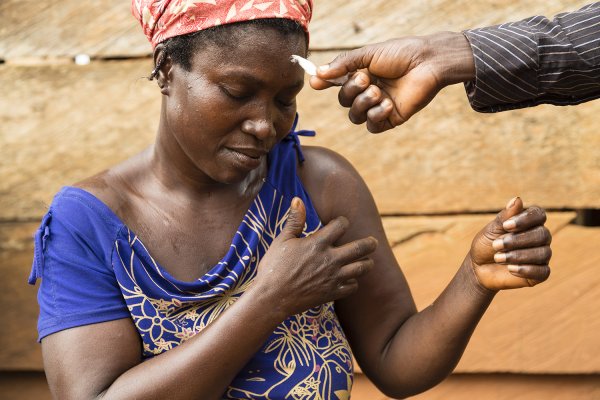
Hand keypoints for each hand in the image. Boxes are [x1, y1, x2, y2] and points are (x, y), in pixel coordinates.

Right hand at [255, 197, 377, 315]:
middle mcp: (330, 259)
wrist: (271, 298)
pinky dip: (354, 282)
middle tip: (373, 242)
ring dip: (367, 263)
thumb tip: (298, 199)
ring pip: (361, 268)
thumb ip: (294, 220)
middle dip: (370, 243)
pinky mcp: (332, 293)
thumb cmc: (274, 267)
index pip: (341, 225)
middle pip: (360, 248)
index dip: (343, 221)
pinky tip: (350, 279)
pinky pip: (352, 286)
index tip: (340, 224)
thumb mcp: (282, 240)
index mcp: (318, 243)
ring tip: (368, 260)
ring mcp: (333, 277)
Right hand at [309, 32, 474, 132]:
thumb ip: (343, 65)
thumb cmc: (401, 54)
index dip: (325, 83)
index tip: (316, 82)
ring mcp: (378, 106)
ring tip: (379, 92)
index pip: (337, 83)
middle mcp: (368, 91)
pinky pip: (372, 126)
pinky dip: (376, 115)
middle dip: (351, 90)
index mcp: (361, 74)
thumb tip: (317, 74)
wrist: (428, 63)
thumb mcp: (368, 55)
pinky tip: (388, 104)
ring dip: (363, 103)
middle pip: (344, 101)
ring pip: (355, 116)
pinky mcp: (390, 119)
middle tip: (366, 79)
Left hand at [468, 197, 551, 290]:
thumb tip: (517, 199)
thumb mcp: (492, 230)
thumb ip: (505, 217)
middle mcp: (539, 237)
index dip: (525, 219)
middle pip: (542, 234)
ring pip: (543, 253)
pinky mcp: (540, 272)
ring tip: (498, 258)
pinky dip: (526, 269)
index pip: (539, 214)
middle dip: (518, 240)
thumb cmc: (486, 244)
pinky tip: (510, 268)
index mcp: (529, 222)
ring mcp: (541, 255)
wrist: (479, 268)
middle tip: (496, 245)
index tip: (506, 226)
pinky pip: (543, 271)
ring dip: (518, 255)